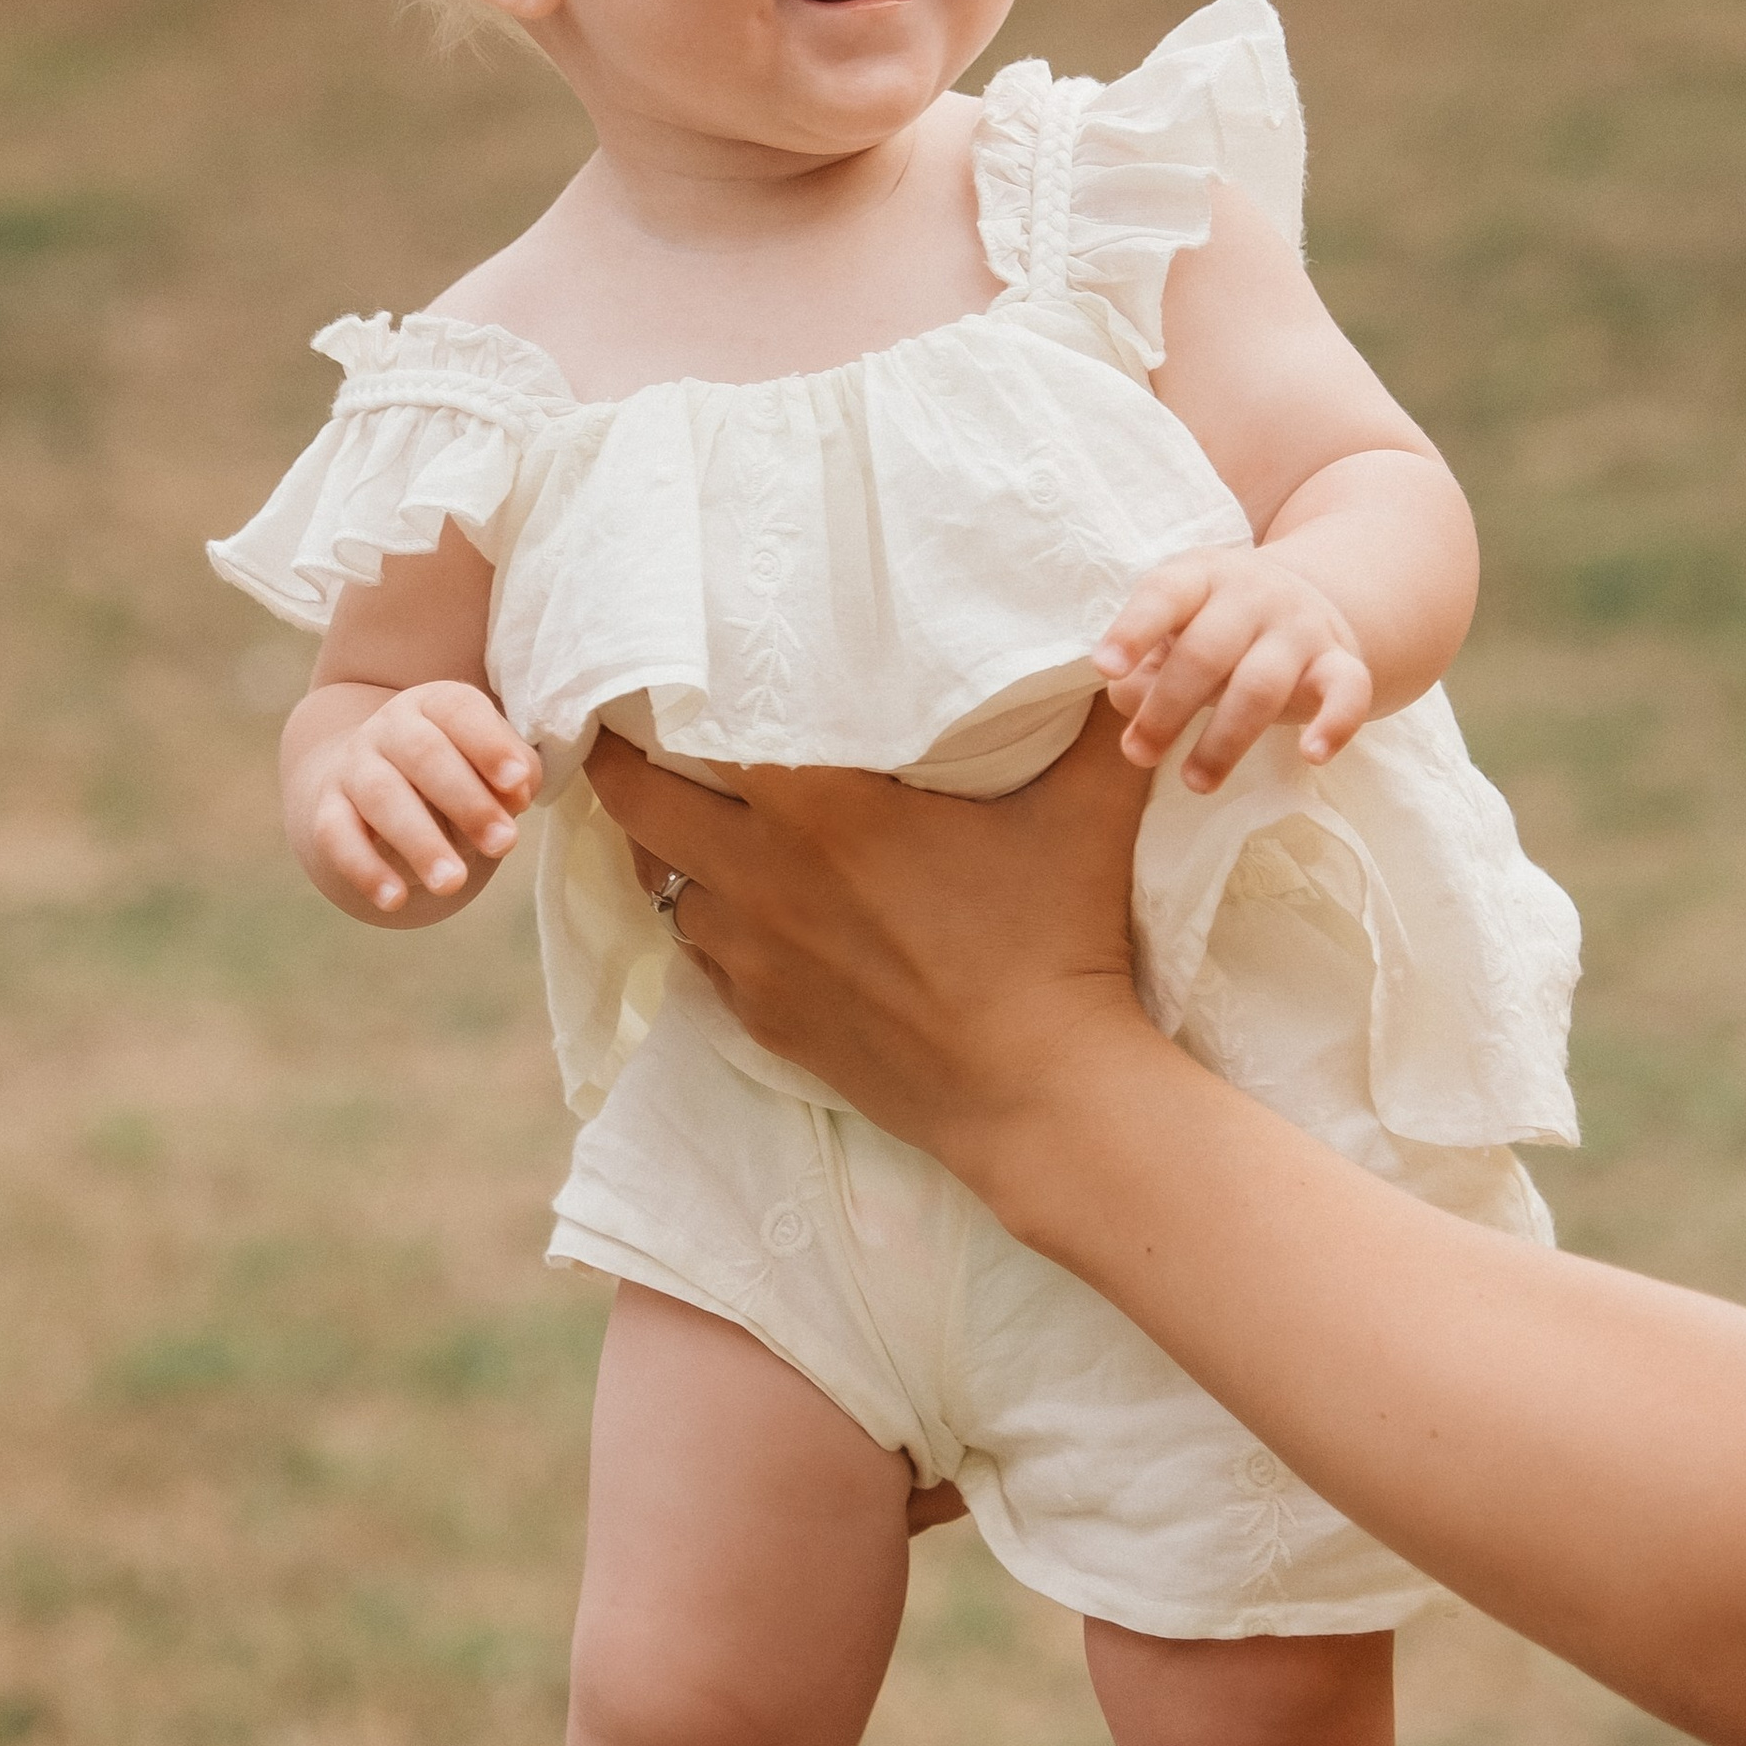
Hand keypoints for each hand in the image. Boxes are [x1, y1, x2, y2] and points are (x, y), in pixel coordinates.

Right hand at [291, 679, 538, 916]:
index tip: (518, 783)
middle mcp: (389, 727)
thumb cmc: (455, 774)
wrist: (373, 784)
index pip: (458, 711)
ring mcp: (353, 767)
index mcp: (434, 705)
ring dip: (419, 841)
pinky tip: (395, 900)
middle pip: (423, 754)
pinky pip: (338, 836)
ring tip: (452, 883)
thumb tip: (516, 795)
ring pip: (381, 796)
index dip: (489, 745)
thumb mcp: (491, 765)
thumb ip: (517, 773)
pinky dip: (364, 869)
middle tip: (504, 844)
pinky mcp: (327, 809)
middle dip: (466, 801)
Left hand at [584, 704, 1156, 1174]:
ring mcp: (753, 953)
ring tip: (687, 813)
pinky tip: (738, 902)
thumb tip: (1125, 654)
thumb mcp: (1091, 808)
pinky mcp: (762, 1017)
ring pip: (661, 879)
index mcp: (820, 806)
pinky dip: (704, 918)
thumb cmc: (1059, 939)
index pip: (692, 726)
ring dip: (664, 845)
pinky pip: (700, 951)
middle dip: (619, 762)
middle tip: (631, 731)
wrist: (1038, 1091)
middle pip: (635, 801)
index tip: (658, 668)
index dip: (661, 694)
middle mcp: (761, 873)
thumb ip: (1101, 718)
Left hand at [1094, 543, 1373, 785]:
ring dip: (1223, 741)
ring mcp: (1300, 628)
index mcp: (1202, 577)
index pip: (1165, 595)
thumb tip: (1131, 705)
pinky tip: (1313, 755)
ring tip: (1193, 781)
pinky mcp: (1341, 662)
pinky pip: (1348, 691)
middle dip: (1167, 709)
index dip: (1134, 630)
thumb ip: (1142, 667)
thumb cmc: (1216, 626)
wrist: (1309, 597)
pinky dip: (1336, 723)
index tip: (1107, 668)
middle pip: (1206, 653)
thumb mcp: (1173, 630)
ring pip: (1261, 686)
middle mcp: (1253, 594)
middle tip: (1139, 753)